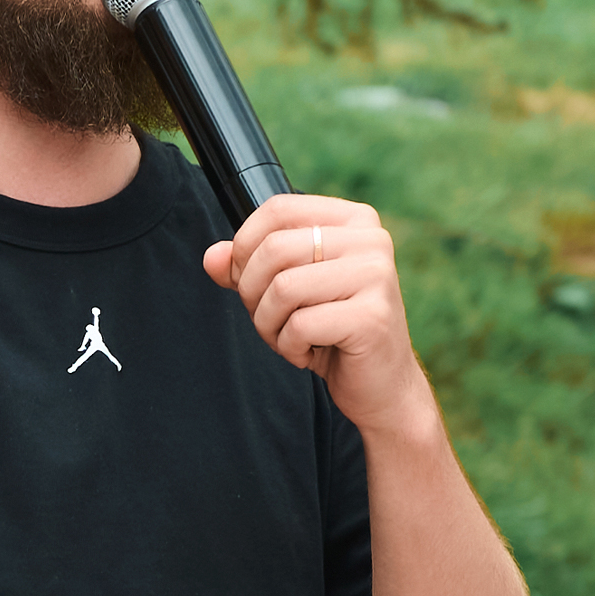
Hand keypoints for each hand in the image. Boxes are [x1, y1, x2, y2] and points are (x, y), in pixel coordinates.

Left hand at [203, 194, 429, 437]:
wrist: (381, 386)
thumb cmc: (333, 333)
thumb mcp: (289, 292)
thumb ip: (249, 268)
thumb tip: (213, 257)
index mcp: (353, 221)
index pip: (278, 209)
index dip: (245, 246)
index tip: (247, 280)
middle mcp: (371, 241)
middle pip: (275, 249)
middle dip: (253, 293)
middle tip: (269, 320)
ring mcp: (376, 276)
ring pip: (283, 288)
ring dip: (269, 324)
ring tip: (289, 339)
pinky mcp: (372, 317)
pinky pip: (299, 325)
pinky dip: (290, 348)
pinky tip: (309, 355)